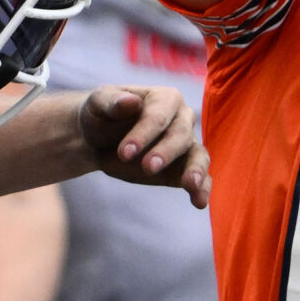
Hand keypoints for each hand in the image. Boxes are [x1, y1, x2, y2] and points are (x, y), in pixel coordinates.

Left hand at [79, 86, 209, 207]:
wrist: (98, 140)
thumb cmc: (100, 115)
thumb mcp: (97, 103)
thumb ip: (112, 101)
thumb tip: (131, 101)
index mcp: (165, 98)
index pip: (159, 115)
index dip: (144, 133)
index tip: (124, 152)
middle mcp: (181, 119)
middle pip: (180, 135)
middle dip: (165, 152)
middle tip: (147, 168)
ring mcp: (185, 146)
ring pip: (198, 156)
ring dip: (195, 170)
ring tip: (190, 185)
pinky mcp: (183, 170)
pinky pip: (200, 178)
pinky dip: (202, 190)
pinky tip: (199, 202)